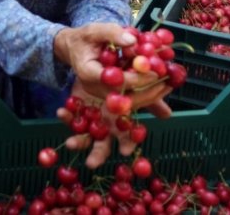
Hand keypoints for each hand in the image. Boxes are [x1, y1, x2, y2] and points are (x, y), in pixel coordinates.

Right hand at [53, 23, 167, 99]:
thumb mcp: (95, 29)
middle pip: (123, 98)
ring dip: (150, 97)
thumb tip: (133, 41)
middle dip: (148, 93)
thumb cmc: (84, 38)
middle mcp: (94, 88)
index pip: (113, 80)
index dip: (135, 78)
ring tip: (169, 85)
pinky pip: (130, 98)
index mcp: (88, 72)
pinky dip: (147, 95)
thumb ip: (112, 33)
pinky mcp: (111, 94)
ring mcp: (102, 94)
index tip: (154, 72)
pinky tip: (163, 89)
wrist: (74, 48)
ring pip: (129, 102)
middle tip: (167, 83)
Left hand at [56, 77, 172, 168]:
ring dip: (77, 141)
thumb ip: (152, 101)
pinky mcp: (77, 111)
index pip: (126, 138)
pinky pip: (70, 117)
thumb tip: (168, 114)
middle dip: (97, 156)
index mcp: (122, 124)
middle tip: (92, 164)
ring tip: (71, 143)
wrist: (102, 65)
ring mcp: (90, 121)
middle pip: (102, 146)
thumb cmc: (124, 83)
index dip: (127, 145)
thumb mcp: (138, 89)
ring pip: (83, 137)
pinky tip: (61, 112)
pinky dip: (66, 116)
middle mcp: (106, 126)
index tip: (124, 151)